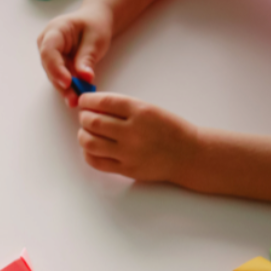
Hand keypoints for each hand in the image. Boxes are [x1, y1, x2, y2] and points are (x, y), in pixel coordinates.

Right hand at [37, 4, 113, 106]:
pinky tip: (77, 96)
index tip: (67, 82)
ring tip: (76, 100)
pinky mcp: (56, 66)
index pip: (48, 52)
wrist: (94, 21)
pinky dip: (70, 87)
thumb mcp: (96, 38)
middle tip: (74, 98)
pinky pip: (61, 78)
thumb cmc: (95, 24)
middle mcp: (46, 44)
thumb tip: (84, 77)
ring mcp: (50, 57)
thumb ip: (87, 57)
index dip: (56, 68)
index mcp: (54, 31)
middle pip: (50, 67)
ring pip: (54, 76)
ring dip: (66, 89)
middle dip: (62, 84)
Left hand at [76, 92, 199, 182]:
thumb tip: (93, 106)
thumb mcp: (150, 110)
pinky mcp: (126, 169)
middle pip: (93, 122)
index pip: (105, 102)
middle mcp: (133, 131)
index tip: (83, 101)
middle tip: (84, 117)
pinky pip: (96, 162)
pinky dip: (88, 153)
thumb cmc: (168, 129)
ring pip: (90, 142)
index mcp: (141, 111)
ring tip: (86, 132)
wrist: (188, 154)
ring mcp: (128, 152)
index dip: (88, 100)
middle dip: (84, 117)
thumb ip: (124, 108)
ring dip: (82, 135)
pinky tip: (91, 148)